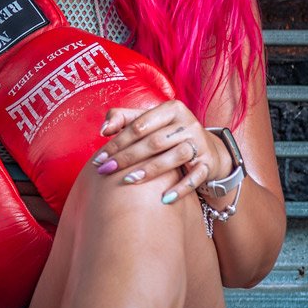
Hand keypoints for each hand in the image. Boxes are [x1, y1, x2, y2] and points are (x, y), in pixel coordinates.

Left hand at [91, 100, 229, 204]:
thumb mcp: (150, 121)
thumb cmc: (169, 135)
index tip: (99, 158)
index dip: (117, 142)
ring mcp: (200, 143)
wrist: (207, 149)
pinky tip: (164, 199)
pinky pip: (196, 177)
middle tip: (106, 171)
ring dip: (151, 170)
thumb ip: (124, 119)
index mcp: (172, 109)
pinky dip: (181, 189)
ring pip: (175, 156)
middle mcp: (188, 123)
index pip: (139, 125)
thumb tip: (104, 129)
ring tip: (129, 181)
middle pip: (154, 141)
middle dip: (127, 157)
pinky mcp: (208, 163)